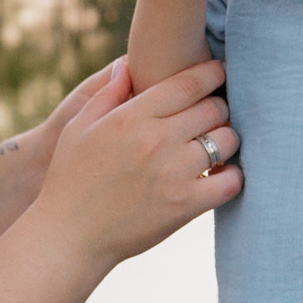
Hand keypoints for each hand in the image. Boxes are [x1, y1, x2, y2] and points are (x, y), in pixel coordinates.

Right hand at [36, 55, 240, 266]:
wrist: (69, 236)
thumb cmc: (70, 180)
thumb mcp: (77, 129)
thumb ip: (105, 95)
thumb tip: (127, 66)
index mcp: (132, 117)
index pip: (188, 84)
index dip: (211, 73)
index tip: (220, 71)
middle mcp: (156, 140)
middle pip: (213, 108)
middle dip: (220, 106)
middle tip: (217, 113)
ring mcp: (174, 172)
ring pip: (226, 141)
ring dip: (227, 139)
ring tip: (218, 144)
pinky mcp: (185, 204)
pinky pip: (230, 182)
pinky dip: (233, 176)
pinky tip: (222, 175)